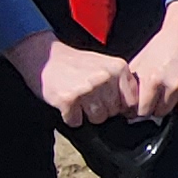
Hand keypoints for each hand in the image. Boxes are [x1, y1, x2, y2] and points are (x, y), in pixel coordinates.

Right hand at [9, 31, 135, 125]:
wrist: (44, 56)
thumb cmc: (75, 64)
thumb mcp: (105, 65)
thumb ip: (121, 84)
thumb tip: (134, 111)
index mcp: (118, 68)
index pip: (132, 102)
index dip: (121, 108)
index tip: (109, 103)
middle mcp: (105, 77)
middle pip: (114, 112)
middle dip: (102, 110)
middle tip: (88, 96)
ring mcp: (87, 88)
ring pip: (97, 119)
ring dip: (86, 114)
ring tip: (77, 98)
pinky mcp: (69, 99)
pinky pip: (76, 121)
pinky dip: (70, 117)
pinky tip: (66, 102)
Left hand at [120, 0, 177, 118]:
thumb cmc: (162, 46)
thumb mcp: (141, 62)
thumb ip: (133, 85)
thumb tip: (127, 108)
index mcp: (153, 79)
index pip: (144, 111)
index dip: (143, 106)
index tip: (146, 101)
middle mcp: (173, 85)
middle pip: (161, 112)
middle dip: (159, 104)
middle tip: (161, 91)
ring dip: (175, 104)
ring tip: (175, 87)